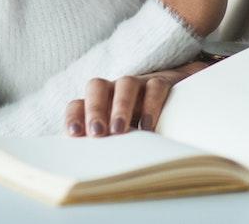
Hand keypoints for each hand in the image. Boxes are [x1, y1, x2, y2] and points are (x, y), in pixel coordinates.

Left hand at [66, 59, 210, 136]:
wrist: (174, 94)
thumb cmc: (138, 121)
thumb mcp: (119, 133)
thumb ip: (106, 143)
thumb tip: (95, 166)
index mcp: (99, 103)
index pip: (78, 103)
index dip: (74, 116)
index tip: (74, 135)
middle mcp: (115, 90)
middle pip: (96, 87)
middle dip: (95, 109)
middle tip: (97, 133)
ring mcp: (138, 84)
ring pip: (125, 84)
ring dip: (120, 106)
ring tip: (119, 131)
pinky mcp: (161, 82)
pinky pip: (154, 87)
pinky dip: (151, 105)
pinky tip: (148, 126)